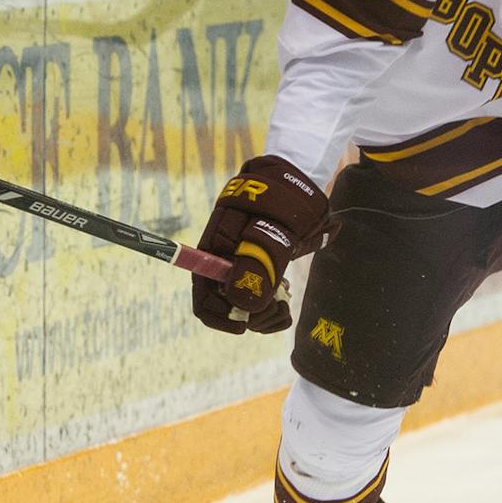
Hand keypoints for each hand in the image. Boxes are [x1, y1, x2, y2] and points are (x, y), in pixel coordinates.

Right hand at [191, 155, 332, 333]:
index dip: (219, 317)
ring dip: (265, 313)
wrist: (298, 177)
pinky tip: (286, 291)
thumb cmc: (284, 199)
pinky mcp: (258, 268)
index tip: (245, 325)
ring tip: (286, 298)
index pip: (203, 297)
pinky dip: (273, 304)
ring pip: (245, 306)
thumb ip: (259, 268)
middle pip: (226, 307)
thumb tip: (243, 309)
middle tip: (279, 307)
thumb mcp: (275, 231)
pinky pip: (259, 298)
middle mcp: (224, 262)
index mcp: (216, 250)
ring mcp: (241, 265)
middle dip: (252, 315)